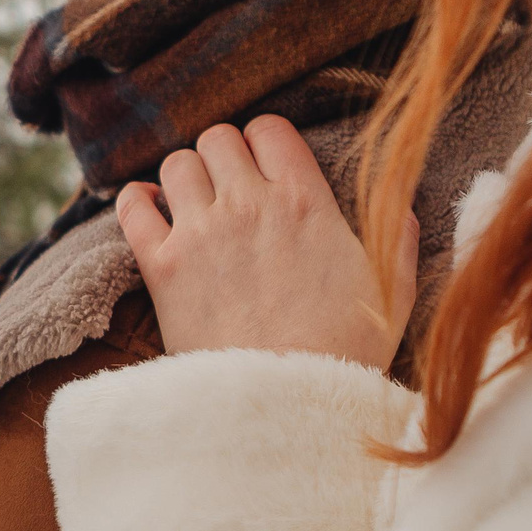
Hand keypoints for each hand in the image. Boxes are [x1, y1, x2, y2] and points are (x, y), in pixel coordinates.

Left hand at [113, 115, 415, 369]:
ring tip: (194, 203)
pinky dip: (136, 201)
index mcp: (305, 200)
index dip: (266, 143)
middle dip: (223, 157)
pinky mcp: (162, 267)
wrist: (286, 401)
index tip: (267, 168)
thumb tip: (399, 206)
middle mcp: (249, 204)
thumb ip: (396, 238)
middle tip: (230, 189)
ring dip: (184, 177)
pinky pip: (131, 207)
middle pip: (218, 139)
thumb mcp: (392, 291)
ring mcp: (201, 232)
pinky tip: (150, 210)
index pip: (270, 129)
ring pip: (177, 164)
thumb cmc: (345, 351)